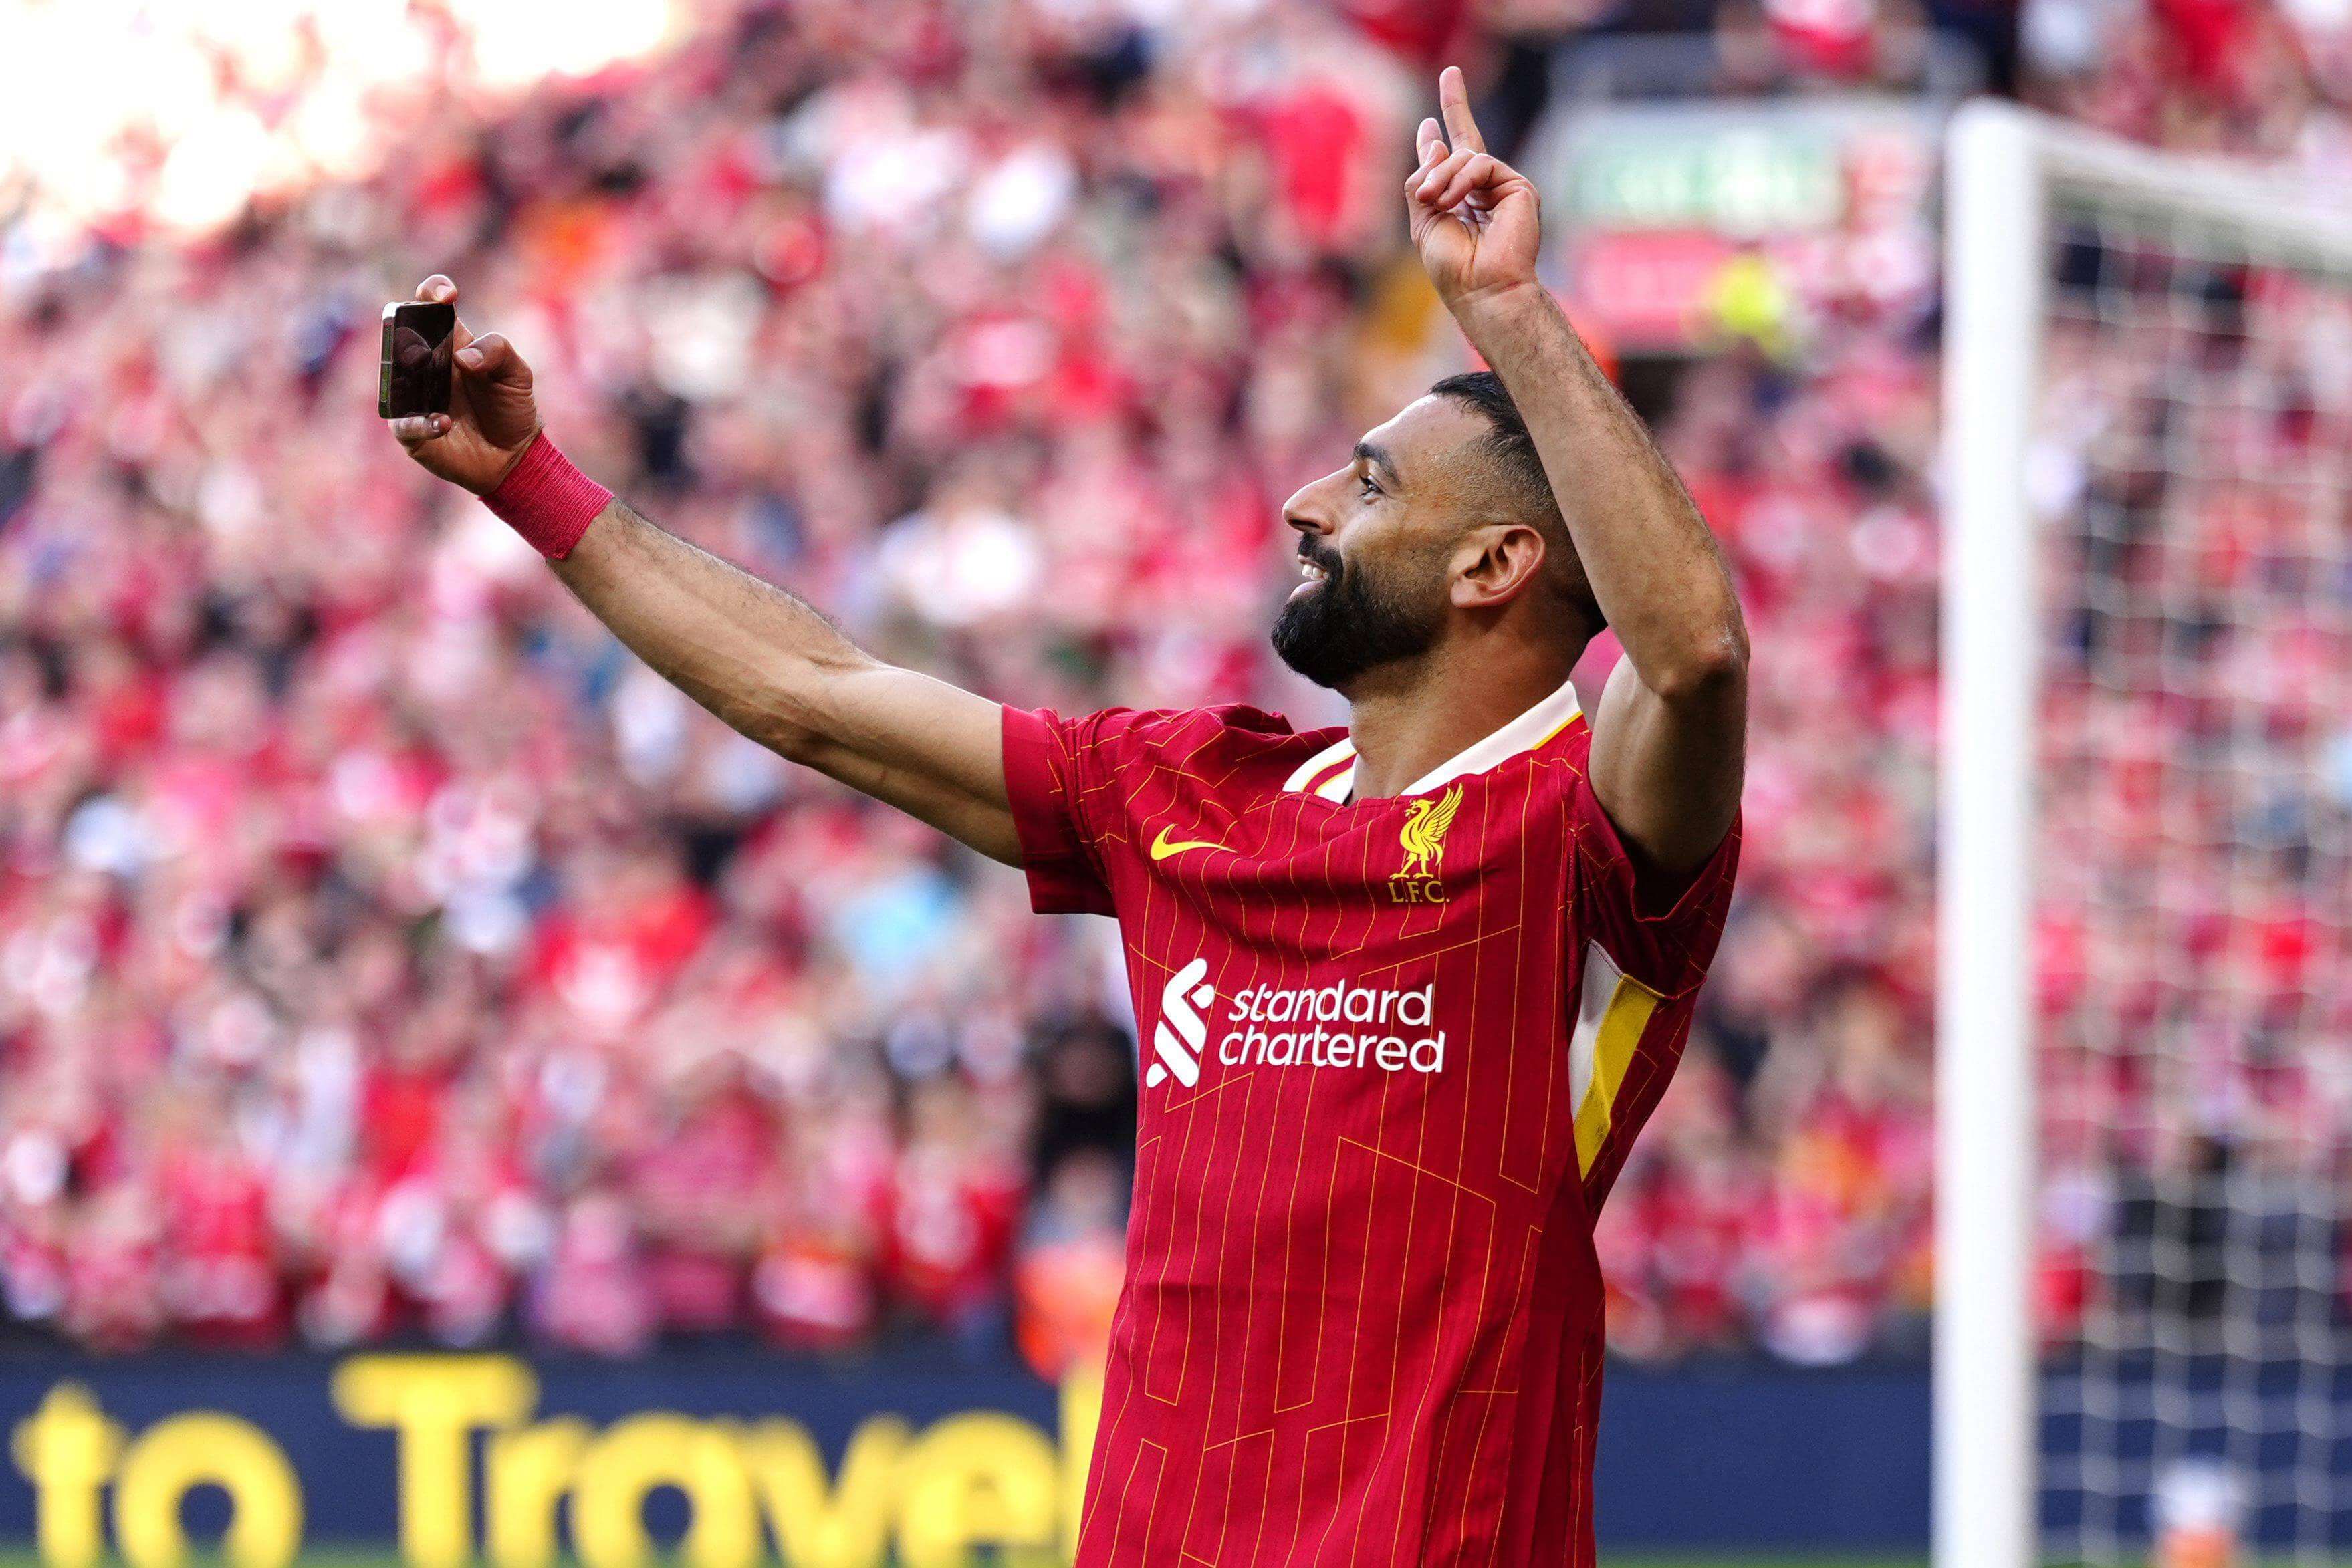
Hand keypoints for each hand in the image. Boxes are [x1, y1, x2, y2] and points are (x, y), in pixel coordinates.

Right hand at [387, 276, 541, 495]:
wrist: (514, 453)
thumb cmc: (511, 406)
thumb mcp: (517, 374)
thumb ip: (498, 352)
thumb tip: (463, 357)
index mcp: (447, 342)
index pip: (427, 305)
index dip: (432, 291)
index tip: (447, 296)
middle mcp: (423, 365)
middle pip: (399, 336)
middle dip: (409, 336)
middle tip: (427, 347)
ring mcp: (412, 396)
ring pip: (393, 378)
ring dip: (407, 377)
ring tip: (427, 377)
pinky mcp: (411, 431)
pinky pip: (403, 423)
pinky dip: (420, 423)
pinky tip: (443, 423)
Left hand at [1406, 67, 1542, 313]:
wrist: (1482, 288)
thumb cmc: (1452, 266)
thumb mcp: (1422, 221)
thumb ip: (1421, 180)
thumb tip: (1433, 139)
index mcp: (1461, 200)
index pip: (1452, 159)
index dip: (1441, 135)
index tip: (1429, 122)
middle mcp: (1484, 190)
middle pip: (1469, 137)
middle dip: (1456, 104)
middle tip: (1447, 85)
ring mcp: (1503, 187)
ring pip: (1465, 155)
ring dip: (1441, 178)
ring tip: (1433, 202)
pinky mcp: (1519, 188)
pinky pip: (1480, 164)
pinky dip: (1460, 180)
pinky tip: (1449, 200)